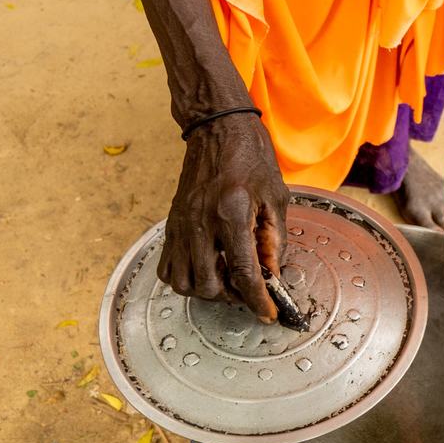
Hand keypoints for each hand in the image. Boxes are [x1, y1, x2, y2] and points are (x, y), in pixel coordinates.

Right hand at [159, 113, 289, 322]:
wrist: (217, 128)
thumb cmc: (250, 157)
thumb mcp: (275, 197)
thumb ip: (274, 239)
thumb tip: (273, 275)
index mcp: (231, 214)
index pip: (243, 272)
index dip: (257, 300)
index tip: (268, 314)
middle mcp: (200, 223)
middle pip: (209, 285)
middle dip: (233, 297)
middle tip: (250, 289)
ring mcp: (181, 225)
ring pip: (184, 283)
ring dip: (208, 291)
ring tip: (227, 280)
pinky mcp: (171, 225)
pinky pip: (168, 269)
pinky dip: (186, 280)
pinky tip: (206, 270)